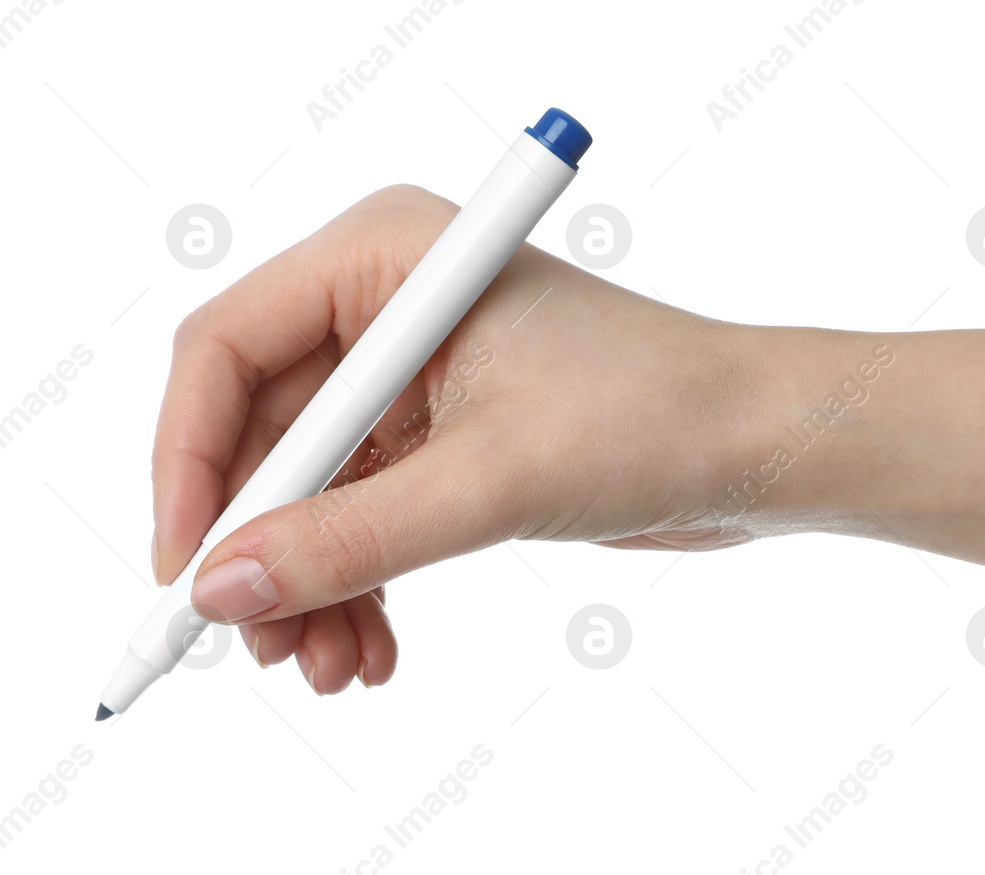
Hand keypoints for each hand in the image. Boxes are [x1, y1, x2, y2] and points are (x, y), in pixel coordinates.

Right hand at [152, 185, 794, 693]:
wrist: (763, 444)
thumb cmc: (660, 413)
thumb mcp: (494, 480)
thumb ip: (353, 537)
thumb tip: (227, 589)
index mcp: (388, 257)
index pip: (227, 348)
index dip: (190, 462)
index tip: (187, 569)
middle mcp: (389, 303)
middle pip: (260, 429)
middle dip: (259, 544)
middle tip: (262, 643)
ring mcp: (415, 372)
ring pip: (309, 485)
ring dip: (309, 579)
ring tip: (330, 664)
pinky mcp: (447, 433)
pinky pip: (363, 509)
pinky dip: (358, 577)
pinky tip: (371, 645)